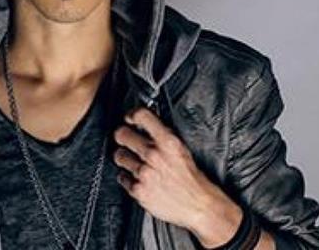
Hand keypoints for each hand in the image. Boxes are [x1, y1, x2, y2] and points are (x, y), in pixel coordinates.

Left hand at [113, 107, 242, 244]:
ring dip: (124, 157)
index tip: (130, 118)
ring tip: (133, 161)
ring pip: (120, 156)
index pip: (142, 116)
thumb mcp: (181, 149)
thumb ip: (163, 136)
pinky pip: (122, 177)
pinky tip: (137, 178)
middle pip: (122, 134)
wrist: (198, 205)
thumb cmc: (192, 179)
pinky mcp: (139, 190)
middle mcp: (154, 155)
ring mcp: (144, 173)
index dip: (132, 114)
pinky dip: (128, 177)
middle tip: (124, 138)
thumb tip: (148, 125)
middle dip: (122, 135)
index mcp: (168, 142)